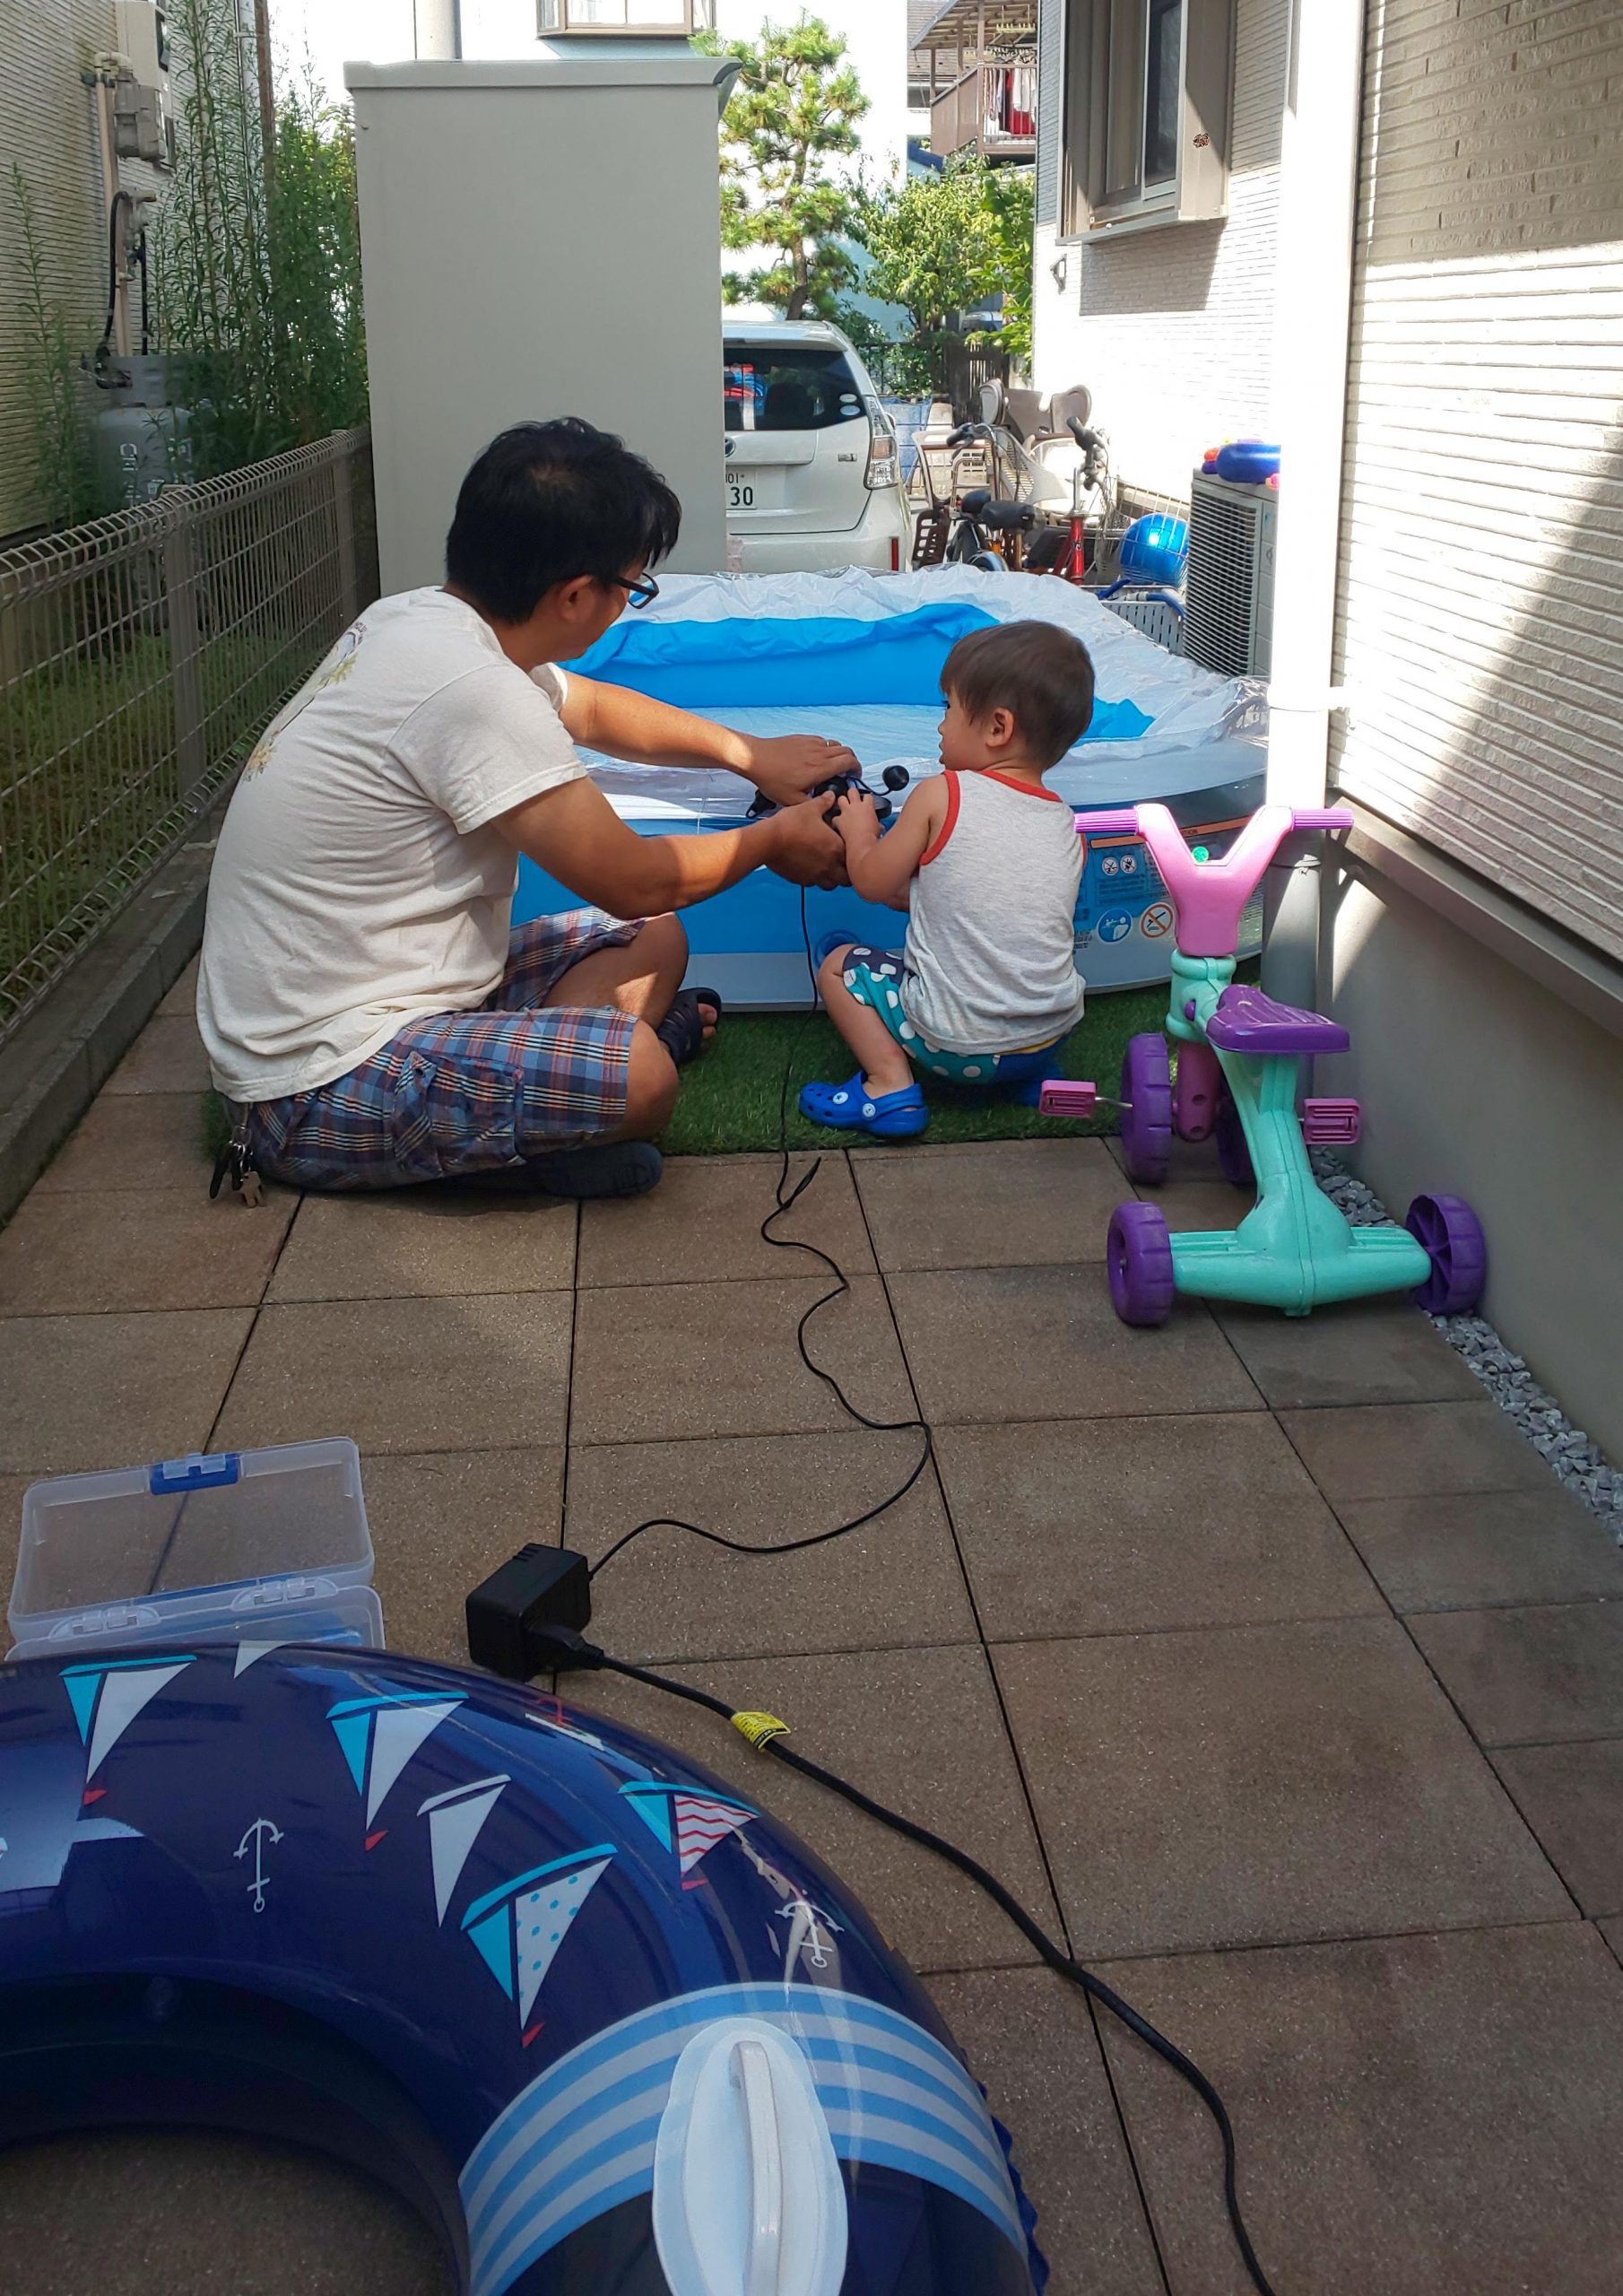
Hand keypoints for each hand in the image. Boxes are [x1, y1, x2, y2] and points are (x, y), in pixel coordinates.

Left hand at [740, 733, 859, 808]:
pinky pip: (821, 741)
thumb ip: (812, 803)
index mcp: (820, 769)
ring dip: (840, 754)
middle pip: (846, 750)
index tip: (854, 776)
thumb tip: (825, 804)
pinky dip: (826, 748)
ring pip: (835, 744)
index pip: (849, 762)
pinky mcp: (802, 738)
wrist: (755, 758)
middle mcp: (819, 753)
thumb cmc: (771, 779)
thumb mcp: (792, 801)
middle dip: (852, 761)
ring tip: (834, 765)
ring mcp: (810, 743)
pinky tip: (817, 758)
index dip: (857, 769)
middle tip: (848, 771)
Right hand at [764, 797, 847, 889]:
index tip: (848, 849)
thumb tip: (830, 797)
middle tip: (841, 865)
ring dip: (832, 879)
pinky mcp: (802, 880)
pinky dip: (815, 880)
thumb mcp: (809, 808)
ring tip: (827, 869)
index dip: (852, 854)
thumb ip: (823, 803)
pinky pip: (813, 884)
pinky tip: (810, 869)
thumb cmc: (788, 827)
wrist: (768, 841)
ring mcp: (815, 875)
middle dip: (845, 872)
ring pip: (831, 885)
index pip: (854, 857)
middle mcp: (828, 865)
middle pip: (846, 878)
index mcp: (835, 847)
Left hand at [833, 786, 879, 847]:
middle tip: (852, 798)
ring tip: (843, 807)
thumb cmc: (871, 837)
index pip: (868, 795)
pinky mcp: (839, 820)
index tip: (866, 800)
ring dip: (842, 802)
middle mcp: (856, 806)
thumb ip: (877, 824)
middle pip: (852, 791)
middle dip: (852, 793)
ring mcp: (846, 812)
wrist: (862, 843)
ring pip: (841, 798)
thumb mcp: (879, 828)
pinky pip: (834, 818)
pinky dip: (835, 820)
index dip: (866, 798)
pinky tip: (837, 824)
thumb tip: (879, 827)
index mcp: (868, 806)